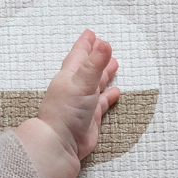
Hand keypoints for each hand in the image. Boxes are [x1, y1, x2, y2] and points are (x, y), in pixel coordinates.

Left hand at [34, 30, 119, 163]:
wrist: (60, 144)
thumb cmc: (65, 113)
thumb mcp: (81, 83)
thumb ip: (94, 64)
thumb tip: (105, 44)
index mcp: (70, 76)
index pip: (79, 55)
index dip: (86, 45)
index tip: (91, 34)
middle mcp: (76, 88)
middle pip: (89, 68)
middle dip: (97, 56)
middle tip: (105, 45)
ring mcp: (83, 103)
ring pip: (96, 84)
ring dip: (104, 74)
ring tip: (114, 63)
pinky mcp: (91, 118)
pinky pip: (103, 103)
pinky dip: (109, 96)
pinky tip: (116, 91)